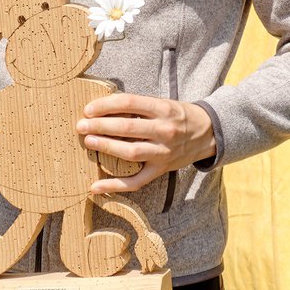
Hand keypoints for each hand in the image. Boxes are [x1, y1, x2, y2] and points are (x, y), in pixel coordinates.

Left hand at [77, 93, 215, 193]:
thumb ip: (139, 106)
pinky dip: (114, 186)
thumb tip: (104, 107)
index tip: (89, 108)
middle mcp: (164, 130)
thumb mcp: (163, 103)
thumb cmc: (179, 115)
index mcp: (163, 109)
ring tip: (88, 141)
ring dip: (106, 147)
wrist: (208, 133)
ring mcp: (163, 152)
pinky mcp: (161, 169)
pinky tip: (95, 186)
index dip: (106, 105)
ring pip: (130, 152)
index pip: (129, 103)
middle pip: (127, 128)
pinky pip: (136, 181)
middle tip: (81, 125)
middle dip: (100, 125)